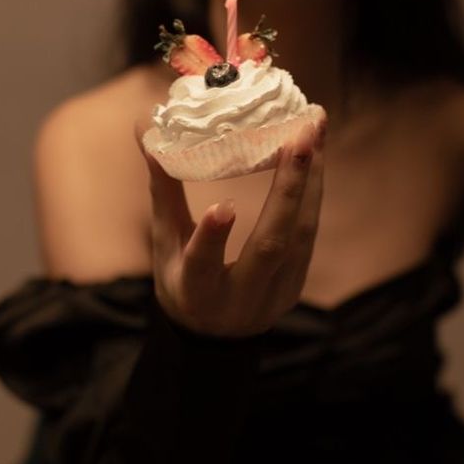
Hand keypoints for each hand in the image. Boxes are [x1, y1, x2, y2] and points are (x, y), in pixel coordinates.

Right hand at [139, 112, 326, 338]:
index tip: (222, 204)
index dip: (212, 238)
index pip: (202, 268)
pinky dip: (315, 187)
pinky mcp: (298, 281)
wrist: (218, 337)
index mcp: (196, 293)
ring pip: (301, 233)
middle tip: (299, 136)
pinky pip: (310, 229)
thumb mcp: (164, 245)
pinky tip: (317, 151)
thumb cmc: (182, 281)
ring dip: (312, 177)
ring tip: (315, 126)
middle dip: (288, 189)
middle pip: (271, 245)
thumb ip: (162, 190)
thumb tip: (145, 128)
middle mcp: (241, 297)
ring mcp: (276, 292)